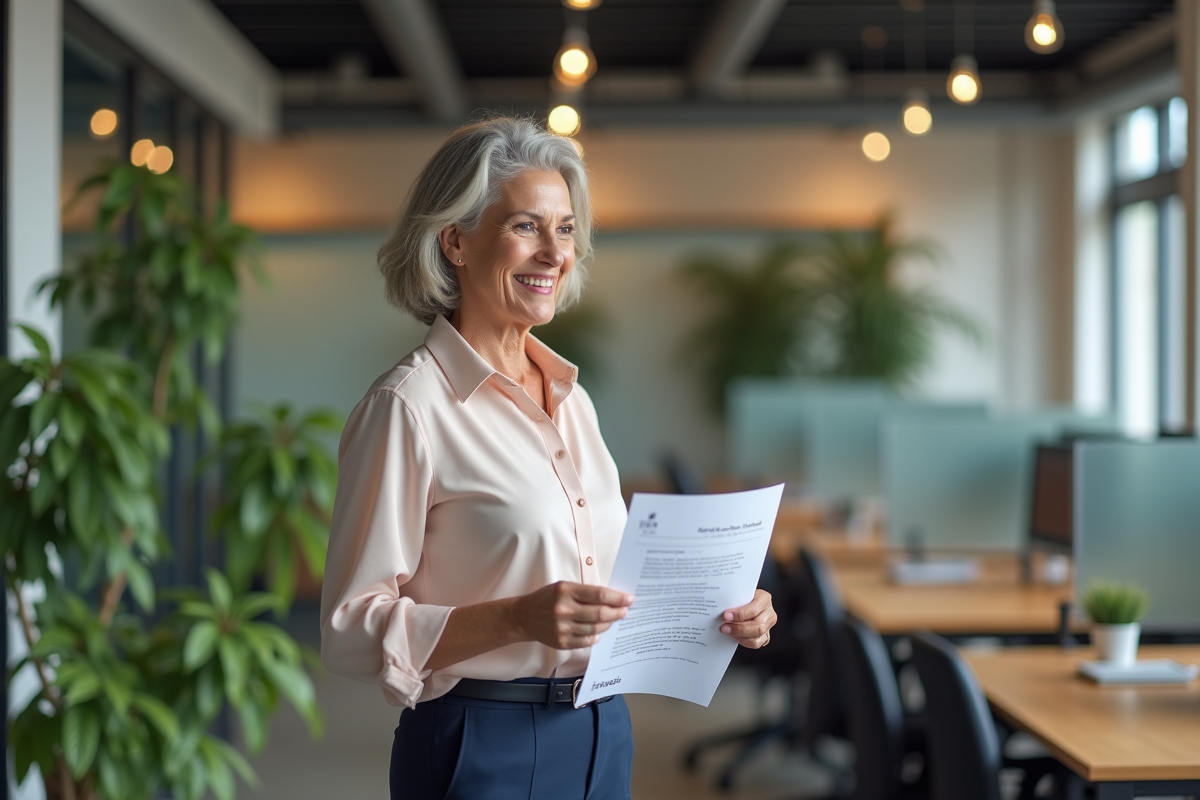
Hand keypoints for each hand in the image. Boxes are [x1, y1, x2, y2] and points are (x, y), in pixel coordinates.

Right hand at [515, 581, 634, 649]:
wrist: (524, 617)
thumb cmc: (547, 599)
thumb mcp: (563, 587)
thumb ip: (584, 592)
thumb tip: (612, 599)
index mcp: (565, 591)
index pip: (598, 594)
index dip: (617, 598)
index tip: (629, 599)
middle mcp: (563, 610)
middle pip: (600, 613)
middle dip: (617, 612)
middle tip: (626, 611)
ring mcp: (562, 628)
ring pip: (595, 629)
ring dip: (608, 624)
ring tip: (613, 619)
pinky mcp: (562, 642)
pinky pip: (586, 641)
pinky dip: (596, 637)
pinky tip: (598, 631)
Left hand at [720, 589, 775, 648]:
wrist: (746, 602)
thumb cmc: (743, 597)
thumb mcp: (741, 594)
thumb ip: (735, 600)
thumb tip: (722, 609)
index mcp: (764, 598)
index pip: (754, 609)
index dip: (740, 614)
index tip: (726, 616)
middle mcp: (769, 613)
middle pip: (758, 626)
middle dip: (739, 628)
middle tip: (724, 627)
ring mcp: (768, 626)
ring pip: (757, 637)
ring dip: (740, 636)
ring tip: (728, 631)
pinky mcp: (765, 636)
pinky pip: (756, 643)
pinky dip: (744, 641)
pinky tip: (735, 636)